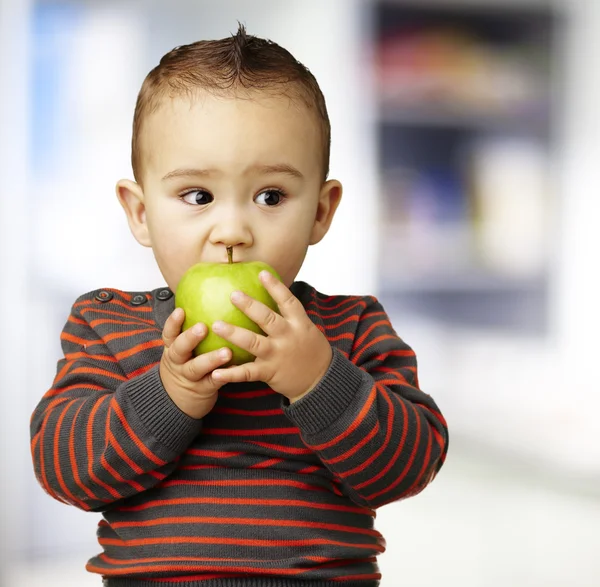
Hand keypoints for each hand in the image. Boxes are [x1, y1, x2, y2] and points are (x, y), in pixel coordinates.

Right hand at [159, 308, 231, 418]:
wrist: (176, 401)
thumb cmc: (186, 363)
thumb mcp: (182, 348)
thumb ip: (192, 326)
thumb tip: (211, 295)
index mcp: (173, 348)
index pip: (169, 333)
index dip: (173, 322)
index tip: (181, 310)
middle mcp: (178, 362)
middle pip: (179, 348)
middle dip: (190, 337)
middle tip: (203, 327)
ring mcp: (190, 376)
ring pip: (198, 367)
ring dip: (211, 359)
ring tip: (226, 352)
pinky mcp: (203, 389)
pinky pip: (215, 381)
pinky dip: (225, 375)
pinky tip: (237, 368)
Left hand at [211, 271, 332, 401]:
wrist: (321, 380)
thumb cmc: (309, 350)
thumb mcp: (306, 329)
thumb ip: (289, 315)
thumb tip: (272, 292)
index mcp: (299, 323)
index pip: (288, 301)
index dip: (275, 287)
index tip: (262, 273)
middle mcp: (288, 337)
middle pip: (268, 318)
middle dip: (250, 306)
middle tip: (233, 294)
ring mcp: (278, 355)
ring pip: (253, 343)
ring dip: (234, 334)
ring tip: (217, 325)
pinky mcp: (269, 372)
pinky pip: (247, 373)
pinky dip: (231, 374)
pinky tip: (216, 372)